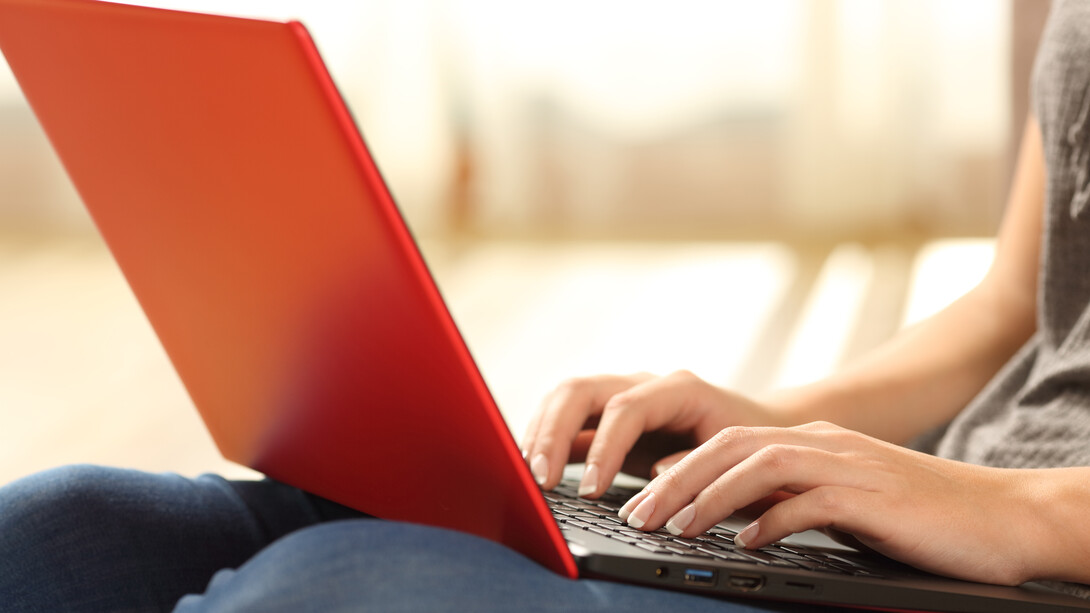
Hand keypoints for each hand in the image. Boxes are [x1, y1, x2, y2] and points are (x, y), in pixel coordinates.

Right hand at [520, 370, 784, 495]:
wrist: (754, 430)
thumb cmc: (747, 445)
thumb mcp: (731, 458)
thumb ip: (693, 464)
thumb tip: (654, 478)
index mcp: (678, 388)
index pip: (625, 409)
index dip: (602, 448)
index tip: (589, 490)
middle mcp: (643, 384)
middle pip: (581, 391)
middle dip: (553, 434)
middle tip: (539, 480)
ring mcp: (621, 395)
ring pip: (565, 399)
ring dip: (541, 434)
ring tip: (528, 476)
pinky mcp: (607, 417)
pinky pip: (566, 419)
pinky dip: (546, 441)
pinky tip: (534, 470)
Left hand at [618, 421, 1037, 585]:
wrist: (999, 516)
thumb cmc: (914, 515)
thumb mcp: (838, 500)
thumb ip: (786, 499)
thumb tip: (729, 518)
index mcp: (812, 440)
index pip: (729, 443)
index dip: (680, 469)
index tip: (642, 500)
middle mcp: (824, 443)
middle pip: (731, 448)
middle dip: (678, 481)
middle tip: (639, 516)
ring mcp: (849, 465)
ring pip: (760, 466)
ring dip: (711, 498)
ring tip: (677, 528)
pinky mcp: (873, 497)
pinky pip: (810, 503)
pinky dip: (772, 522)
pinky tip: (746, 544)